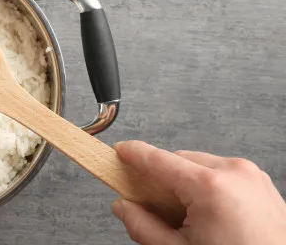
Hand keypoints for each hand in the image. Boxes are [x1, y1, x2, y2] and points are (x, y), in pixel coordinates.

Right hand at [111, 141, 285, 244]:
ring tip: (186, 219)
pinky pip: (222, 174)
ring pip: (200, 166)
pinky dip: (207, 188)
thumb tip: (124, 209)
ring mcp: (251, 177)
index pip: (158, 159)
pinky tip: (205, 216)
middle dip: (161, 180)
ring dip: (185, 184)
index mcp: (211, 187)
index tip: (118, 152)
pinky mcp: (261, 185)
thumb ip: (143, 227)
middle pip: (178, 161)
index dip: (132, 154)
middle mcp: (234, 173)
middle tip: (151, 207)